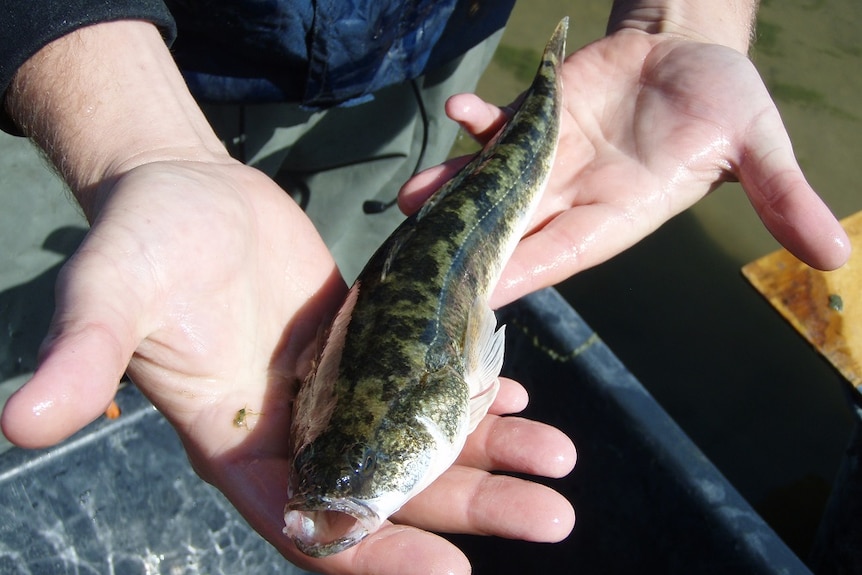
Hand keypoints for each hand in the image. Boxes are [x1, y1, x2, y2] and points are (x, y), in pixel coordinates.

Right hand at [0, 160, 574, 574]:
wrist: (185, 189)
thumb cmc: (142, 238)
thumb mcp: (109, 290)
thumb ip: (83, 355)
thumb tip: (17, 420)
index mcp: (236, 449)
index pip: (313, 527)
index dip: (378, 555)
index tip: (453, 573)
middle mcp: (295, 435)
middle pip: (392, 494)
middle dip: (471, 508)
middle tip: (554, 514)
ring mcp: (334, 395)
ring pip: (420, 444)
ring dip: (490, 456)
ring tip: (562, 459)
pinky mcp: (361, 351)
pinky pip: (423, 388)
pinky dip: (473, 399)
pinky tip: (519, 400)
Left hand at [400, 30, 850, 307]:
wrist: (693, 52)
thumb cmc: (724, 102)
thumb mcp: (756, 145)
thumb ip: (779, 195)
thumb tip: (836, 254)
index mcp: (619, 215)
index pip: (566, 252)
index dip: (529, 271)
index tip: (486, 293)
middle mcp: (575, 194)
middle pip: (515, 226)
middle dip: (470, 242)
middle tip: (421, 260)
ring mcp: (549, 157)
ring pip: (495, 180)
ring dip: (455, 186)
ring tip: (410, 197)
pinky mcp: (538, 118)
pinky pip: (502, 123)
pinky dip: (481, 120)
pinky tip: (459, 111)